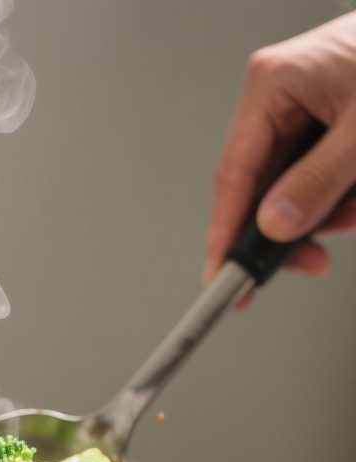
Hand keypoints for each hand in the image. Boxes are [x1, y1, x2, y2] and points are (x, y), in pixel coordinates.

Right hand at [205, 12, 355, 284]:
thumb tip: (275, 225)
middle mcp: (278, 98)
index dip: (226, 233)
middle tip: (314, 261)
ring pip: (291, 188)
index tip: (224, 275)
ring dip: (326, 213)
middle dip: (294, 228)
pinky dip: (338, 196)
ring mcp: (298, 109)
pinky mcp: (321, 121)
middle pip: (261, 189)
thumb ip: (318, 181)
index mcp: (272, 85)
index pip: (233, 174)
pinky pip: (314, 175)